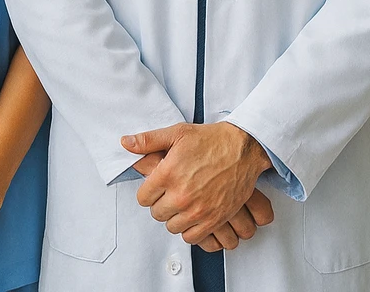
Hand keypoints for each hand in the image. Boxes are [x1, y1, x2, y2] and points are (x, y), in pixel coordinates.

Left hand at [122, 122, 272, 244]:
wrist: (244, 148)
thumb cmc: (211, 139)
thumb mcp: (178, 133)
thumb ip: (149, 140)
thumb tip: (125, 143)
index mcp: (168, 173)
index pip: (143, 198)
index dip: (150, 191)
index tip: (159, 185)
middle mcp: (180, 194)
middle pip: (156, 213)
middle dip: (162, 202)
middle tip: (174, 190)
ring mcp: (197, 210)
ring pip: (172, 226)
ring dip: (176, 216)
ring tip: (185, 200)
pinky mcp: (213, 219)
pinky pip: (190, 237)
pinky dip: (190, 228)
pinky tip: (195, 212)